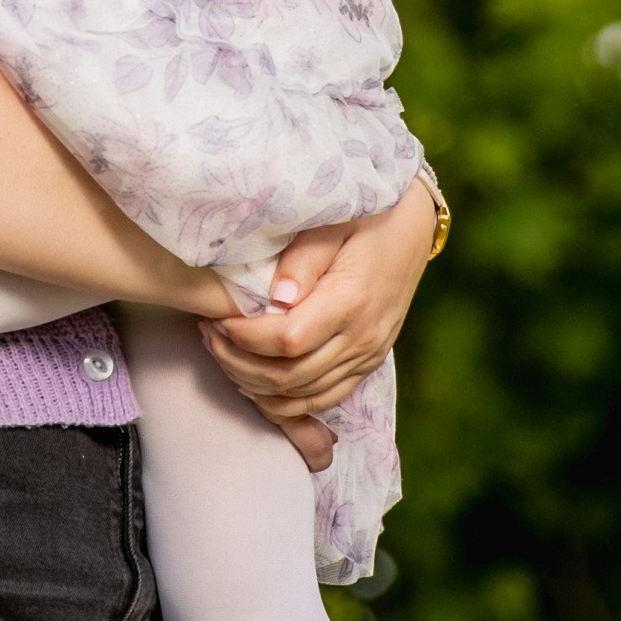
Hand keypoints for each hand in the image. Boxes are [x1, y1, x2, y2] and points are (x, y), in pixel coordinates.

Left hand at [202, 179, 437, 426]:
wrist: (411, 227)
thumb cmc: (365, 217)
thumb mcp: (333, 222)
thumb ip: (304, 257)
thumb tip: (277, 296)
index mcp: (350, 301)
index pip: (287, 340)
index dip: (244, 338)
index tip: (216, 318)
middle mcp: (362, 337)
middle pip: (290, 376)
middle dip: (238, 362)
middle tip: (208, 335)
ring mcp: (367, 355)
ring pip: (303, 396)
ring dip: (255, 383)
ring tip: (223, 353)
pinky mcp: (368, 363)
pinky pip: (324, 399)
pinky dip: (286, 403)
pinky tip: (254, 384)